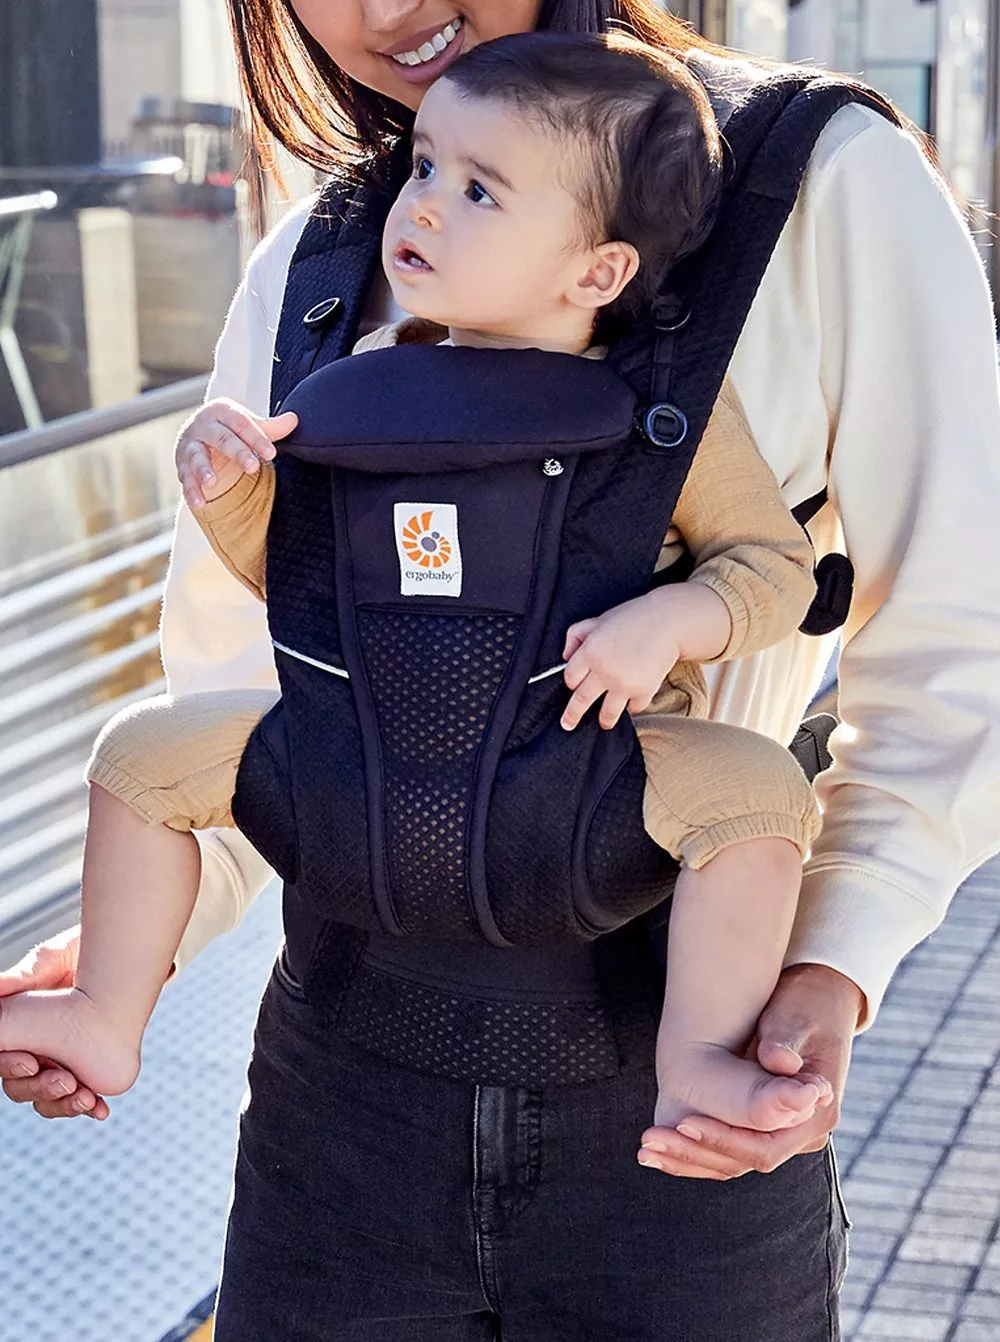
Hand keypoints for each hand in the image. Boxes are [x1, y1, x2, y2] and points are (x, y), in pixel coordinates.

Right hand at [0, 928, 108, 1120]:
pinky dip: (90, 1107)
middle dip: (41, 1088)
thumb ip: (22, 978)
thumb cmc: (74, 956)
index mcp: (18, 1031)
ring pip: (51, 1098)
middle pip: (23, 1087)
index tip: (30, 1062)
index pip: (5, 1061)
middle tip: (64, 1080)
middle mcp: (35, 1052)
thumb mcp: (48, 962)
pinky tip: (100, 1110)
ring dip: (65, 1103)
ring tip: (84, 1097)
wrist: (116, 957)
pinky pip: (83, 1097)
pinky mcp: (89, 1070)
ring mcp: (62, 1063)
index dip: (11, 1066)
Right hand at [176, 399, 297, 510]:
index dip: (256, 438)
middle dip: (237, 452)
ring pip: (196, 457)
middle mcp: (203, 425)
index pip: (241, 423)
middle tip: (253, 467)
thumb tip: (294, 420)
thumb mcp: (250, 427)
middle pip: (221, 438)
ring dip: (203, 470)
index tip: (271, 453)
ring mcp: (190, 445)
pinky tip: (199, 504)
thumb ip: (271, 428)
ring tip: (212, 483)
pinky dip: (191, 491)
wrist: (200, 435)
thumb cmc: (231, 430)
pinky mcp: (181, 464)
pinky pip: (185, 479)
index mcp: (222, 411)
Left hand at [560, 583, 730, 731]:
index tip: (574, 685)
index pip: (570, 677)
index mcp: (590, 652)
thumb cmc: (632, 618)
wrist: (667, 622)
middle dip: (572, 715)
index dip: (571, 682)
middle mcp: (603, 671)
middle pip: (581, 700)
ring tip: (604, 724)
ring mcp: (624, 684)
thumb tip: (566, 656)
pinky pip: (634, 708)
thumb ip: (576, 635)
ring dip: (604, 720)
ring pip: (607, 712)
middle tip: (567, 724)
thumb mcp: (598, 620)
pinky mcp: (644, 691)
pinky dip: (633, 706)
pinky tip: (632, 703)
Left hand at [637, 963, 863, 1178]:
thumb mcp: (794, 1019)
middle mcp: (804, 1134)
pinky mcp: (767, 1128)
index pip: (765, 1146)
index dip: (723, 1138)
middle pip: (746, 1160)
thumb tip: (779, 1061)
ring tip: (648, 1151)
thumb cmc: (804, 1008)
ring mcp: (786, 1134)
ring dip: (691, 1158)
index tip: (684, 1122)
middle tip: (652, 1142)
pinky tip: (660, 1152)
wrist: (818, 1004)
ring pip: (735, 1161)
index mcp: (817, 1114)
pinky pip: (731, 1150)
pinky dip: (697, 1151)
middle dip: (697, 1152)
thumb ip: (784, 1043)